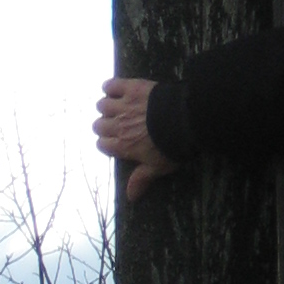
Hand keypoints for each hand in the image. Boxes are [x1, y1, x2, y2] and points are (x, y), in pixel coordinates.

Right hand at [96, 76, 179, 202]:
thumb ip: (142, 179)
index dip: (107, 143)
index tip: (114, 141)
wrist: (184, 120)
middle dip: (105, 125)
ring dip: (107, 106)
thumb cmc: (172, 146)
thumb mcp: (158, 167)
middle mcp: (117, 126)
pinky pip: (111, 85)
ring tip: (117, 106)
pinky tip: (113, 88)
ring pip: (102, 105)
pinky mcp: (131, 88)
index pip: (102, 145)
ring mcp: (123, 106)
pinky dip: (110, 86)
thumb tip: (130, 198)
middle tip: (117, 123)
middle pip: (99, 125)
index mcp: (122, 146)